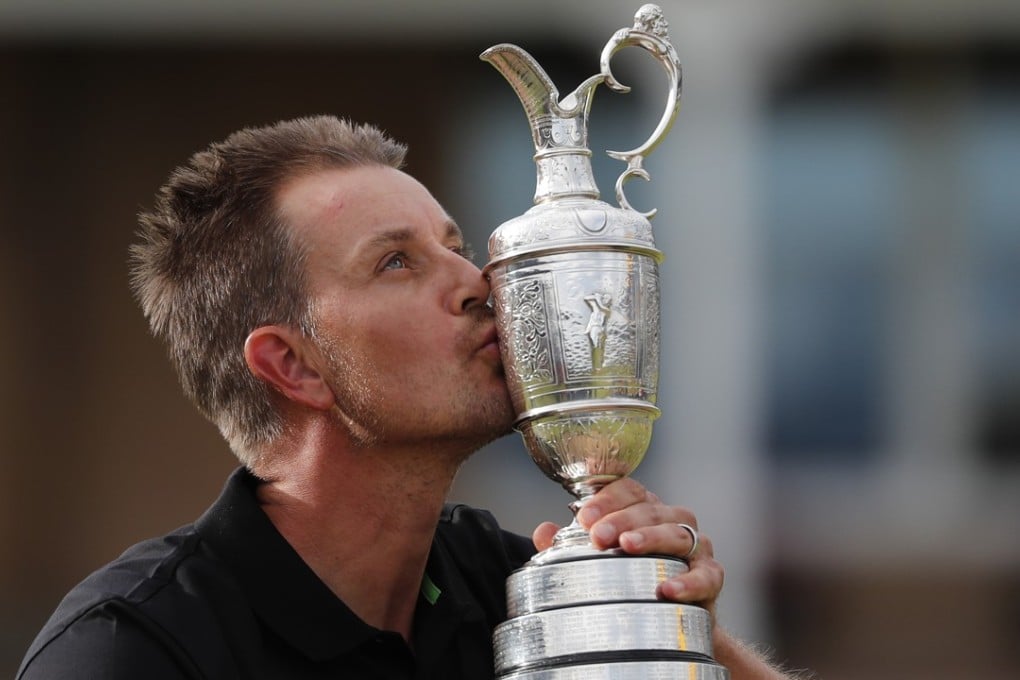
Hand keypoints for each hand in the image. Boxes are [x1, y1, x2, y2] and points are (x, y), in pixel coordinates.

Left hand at [532, 478, 723, 616]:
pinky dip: (688, 581)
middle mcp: (673, 520)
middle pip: (651, 509)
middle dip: (622, 519)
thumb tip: (542, 531)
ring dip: (651, 538)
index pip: (629, 489)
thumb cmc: (633, 580)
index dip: (607, 499)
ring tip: (627, 547)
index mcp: (645, 510)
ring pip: (678, 533)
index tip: (584, 517)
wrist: (674, 623)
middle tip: (597, 536)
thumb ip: (569, 545)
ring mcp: (696, 546)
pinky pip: (706, 574)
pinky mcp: (711, 576)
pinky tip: (666, 589)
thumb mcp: (598, 561)